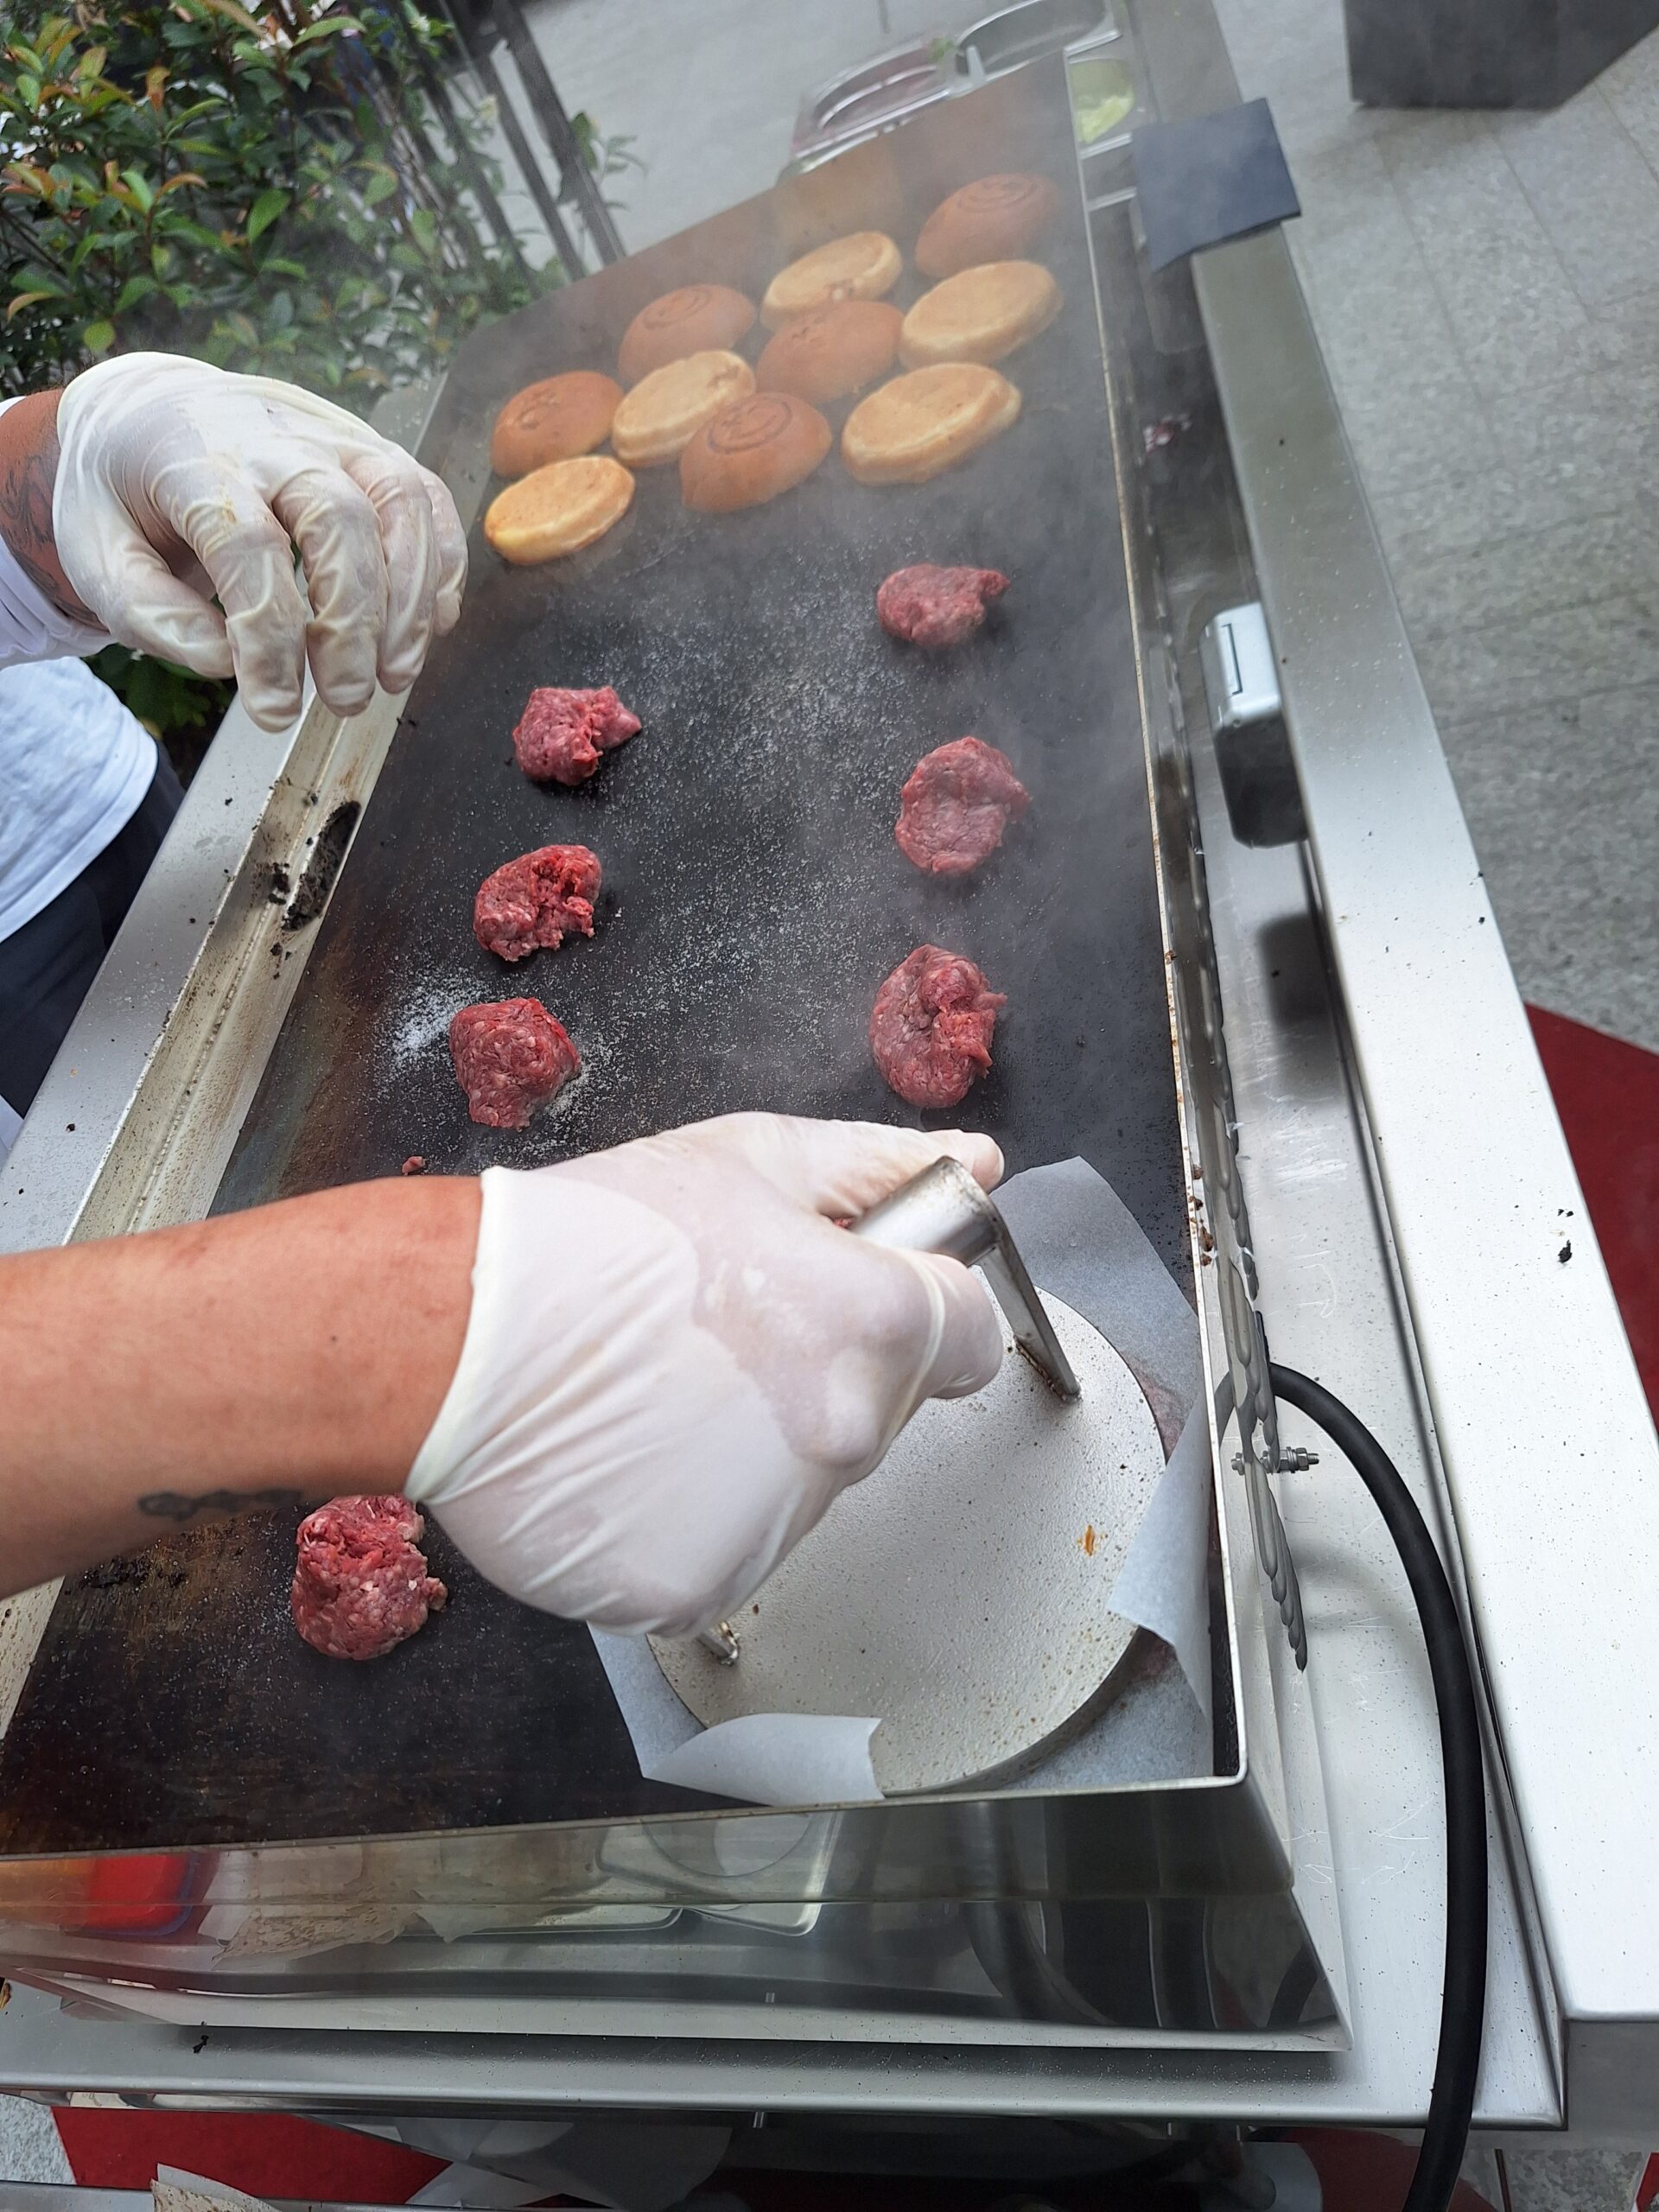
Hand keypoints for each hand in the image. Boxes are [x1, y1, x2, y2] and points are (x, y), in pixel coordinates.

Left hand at [52, 354, 466, 729]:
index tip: (273, 711)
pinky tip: (431, 627)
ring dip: (411, 599)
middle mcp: (272, 433)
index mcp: (193, 455)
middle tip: (346, 700)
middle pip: (339, 517)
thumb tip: (222, 664)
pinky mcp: (371, 445)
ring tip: (396, 675)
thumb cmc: (126, 493)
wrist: (153, 406)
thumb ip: (147, 612)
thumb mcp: (96, 553)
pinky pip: (428, 495)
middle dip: (353, 622)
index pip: (249, 547)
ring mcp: (332, 432)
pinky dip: (442, 564)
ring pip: (400, 500)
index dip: (269, 639)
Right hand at [405, 1113, 1005, 1635]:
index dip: (916, 1308)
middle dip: (822, 1376)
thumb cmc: (595, 1238)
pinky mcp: (698, 1586)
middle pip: (879, 1416)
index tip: (848, 1298)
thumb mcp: (751, 1160)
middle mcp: (842, 1437)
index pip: (970, 1339)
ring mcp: (773, 1523)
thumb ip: (879, 1169)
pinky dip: (684, 1515)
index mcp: (874, 1327)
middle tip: (720, 1336)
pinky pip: (724, 1551)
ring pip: (802, 1490)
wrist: (454, 1333)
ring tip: (661, 1393)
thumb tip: (974, 1164)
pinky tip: (629, 1454)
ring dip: (754, 1453)